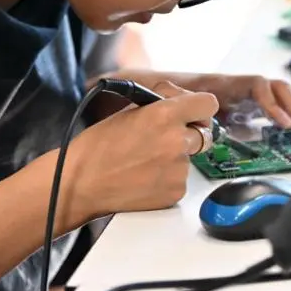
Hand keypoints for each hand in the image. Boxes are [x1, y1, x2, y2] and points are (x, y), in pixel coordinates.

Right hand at [65, 81, 218, 218]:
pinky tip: (145, 177)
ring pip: (190, 158)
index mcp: (165, 115)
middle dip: (190, 134)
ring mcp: (178, 170)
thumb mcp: (129, 110)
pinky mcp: (176, 192)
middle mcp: (176, 141)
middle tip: (167, 139)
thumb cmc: (98, 147)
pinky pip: (181, 180)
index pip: (208, 104)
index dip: (200, 109)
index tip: (195, 114)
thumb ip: (161, 101)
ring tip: (145, 161)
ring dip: (175, 158)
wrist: (82, 184)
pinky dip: (168, 179)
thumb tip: (180, 98)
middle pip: (204, 134)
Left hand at [178, 73, 290, 136]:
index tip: (283, 125)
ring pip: (282, 98)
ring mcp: (251, 95)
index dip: (272, 105)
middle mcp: (245, 86)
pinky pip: (276, 110)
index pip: (259, 87)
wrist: (172, 88)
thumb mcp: (181, 98)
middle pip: (279, 89)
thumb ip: (187, 104)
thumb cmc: (178, 93)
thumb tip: (195, 115)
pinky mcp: (252, 108)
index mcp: (229, 83)